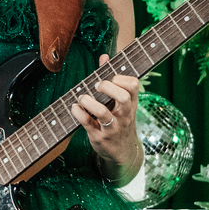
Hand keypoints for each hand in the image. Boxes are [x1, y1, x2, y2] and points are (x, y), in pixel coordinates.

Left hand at [70, 54, 140, 178]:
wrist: (122, 153)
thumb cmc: (119, 121)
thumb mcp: (121, 104)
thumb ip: (112, 79)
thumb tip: (104, 56)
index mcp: (131, 104)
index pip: (134, 85)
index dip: (122, 78)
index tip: (111, 78)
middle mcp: (124, 116)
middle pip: (123, 97)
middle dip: (107, 87)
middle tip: (97, 86)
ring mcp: (112, 128)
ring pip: (102, 112)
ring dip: (89, 101)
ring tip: (82, 98)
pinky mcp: (99, 137)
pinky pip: (87, 124)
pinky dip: (78, 113)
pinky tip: (75, 108)